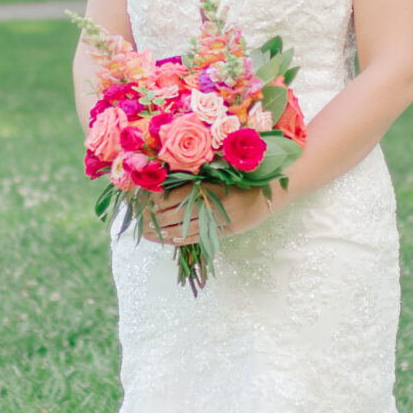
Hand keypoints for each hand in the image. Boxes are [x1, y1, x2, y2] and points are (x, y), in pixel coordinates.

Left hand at [150, 183, 273, 247]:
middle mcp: (213, 204)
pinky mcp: (226, 232)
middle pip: (178, 215)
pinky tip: (170, 239)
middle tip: (141, 220)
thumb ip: (198, 180)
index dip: (161, 201)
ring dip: (165, 232)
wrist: (271, 191)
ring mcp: (220, 220)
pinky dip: (182, 240)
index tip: (149, 201)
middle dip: (157, 219)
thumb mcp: (220, 173)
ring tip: (150, 232)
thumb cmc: (243, 177)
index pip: (178, 196)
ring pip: (186, 230)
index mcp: (210, 186)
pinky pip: (199, 238)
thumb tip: (168, 188)